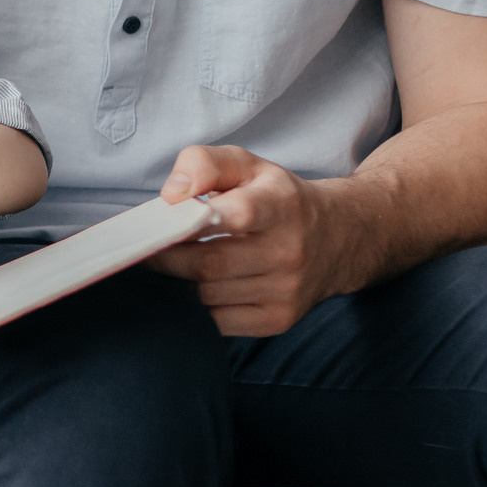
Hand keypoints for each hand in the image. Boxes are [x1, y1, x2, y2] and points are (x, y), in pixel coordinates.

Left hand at [144, 145, 370, 336]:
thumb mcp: (248, 165)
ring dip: (179, 282)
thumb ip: (204, 164)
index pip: (239, 214)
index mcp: (281, 205)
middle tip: (148, 247)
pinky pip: (219, 322)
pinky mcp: (279, 320)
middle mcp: (289, 251)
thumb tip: (171, 195)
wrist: (338, 238)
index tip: (164, 219)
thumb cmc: (278, 198)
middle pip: (209, 263)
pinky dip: (197, 308)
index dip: (192, 219)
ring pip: (207, 295)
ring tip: (174, 264)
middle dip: (168, 256)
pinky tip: (196, 287)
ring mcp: (286, 290)